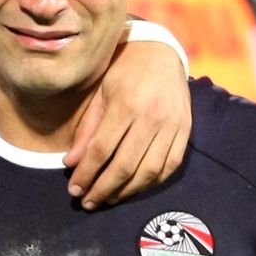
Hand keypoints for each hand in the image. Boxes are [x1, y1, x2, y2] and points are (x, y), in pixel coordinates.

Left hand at [64, 32, 190, 208]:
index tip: (74, 190)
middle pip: (124, 166)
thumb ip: (87, 130)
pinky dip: (151, 183)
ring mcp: (172, 125)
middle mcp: (151, 116)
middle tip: (88, 202)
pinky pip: (170, 166)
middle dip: (103, 189)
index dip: (86, 174)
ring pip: (149, 171)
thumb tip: (71, 165)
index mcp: (125, 104)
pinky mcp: (185, 130)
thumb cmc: (123, 71)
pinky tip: (133, 188)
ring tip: (108, 199)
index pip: (101, 150)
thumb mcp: (99, 94)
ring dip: (126, 192)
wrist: (161, 53)